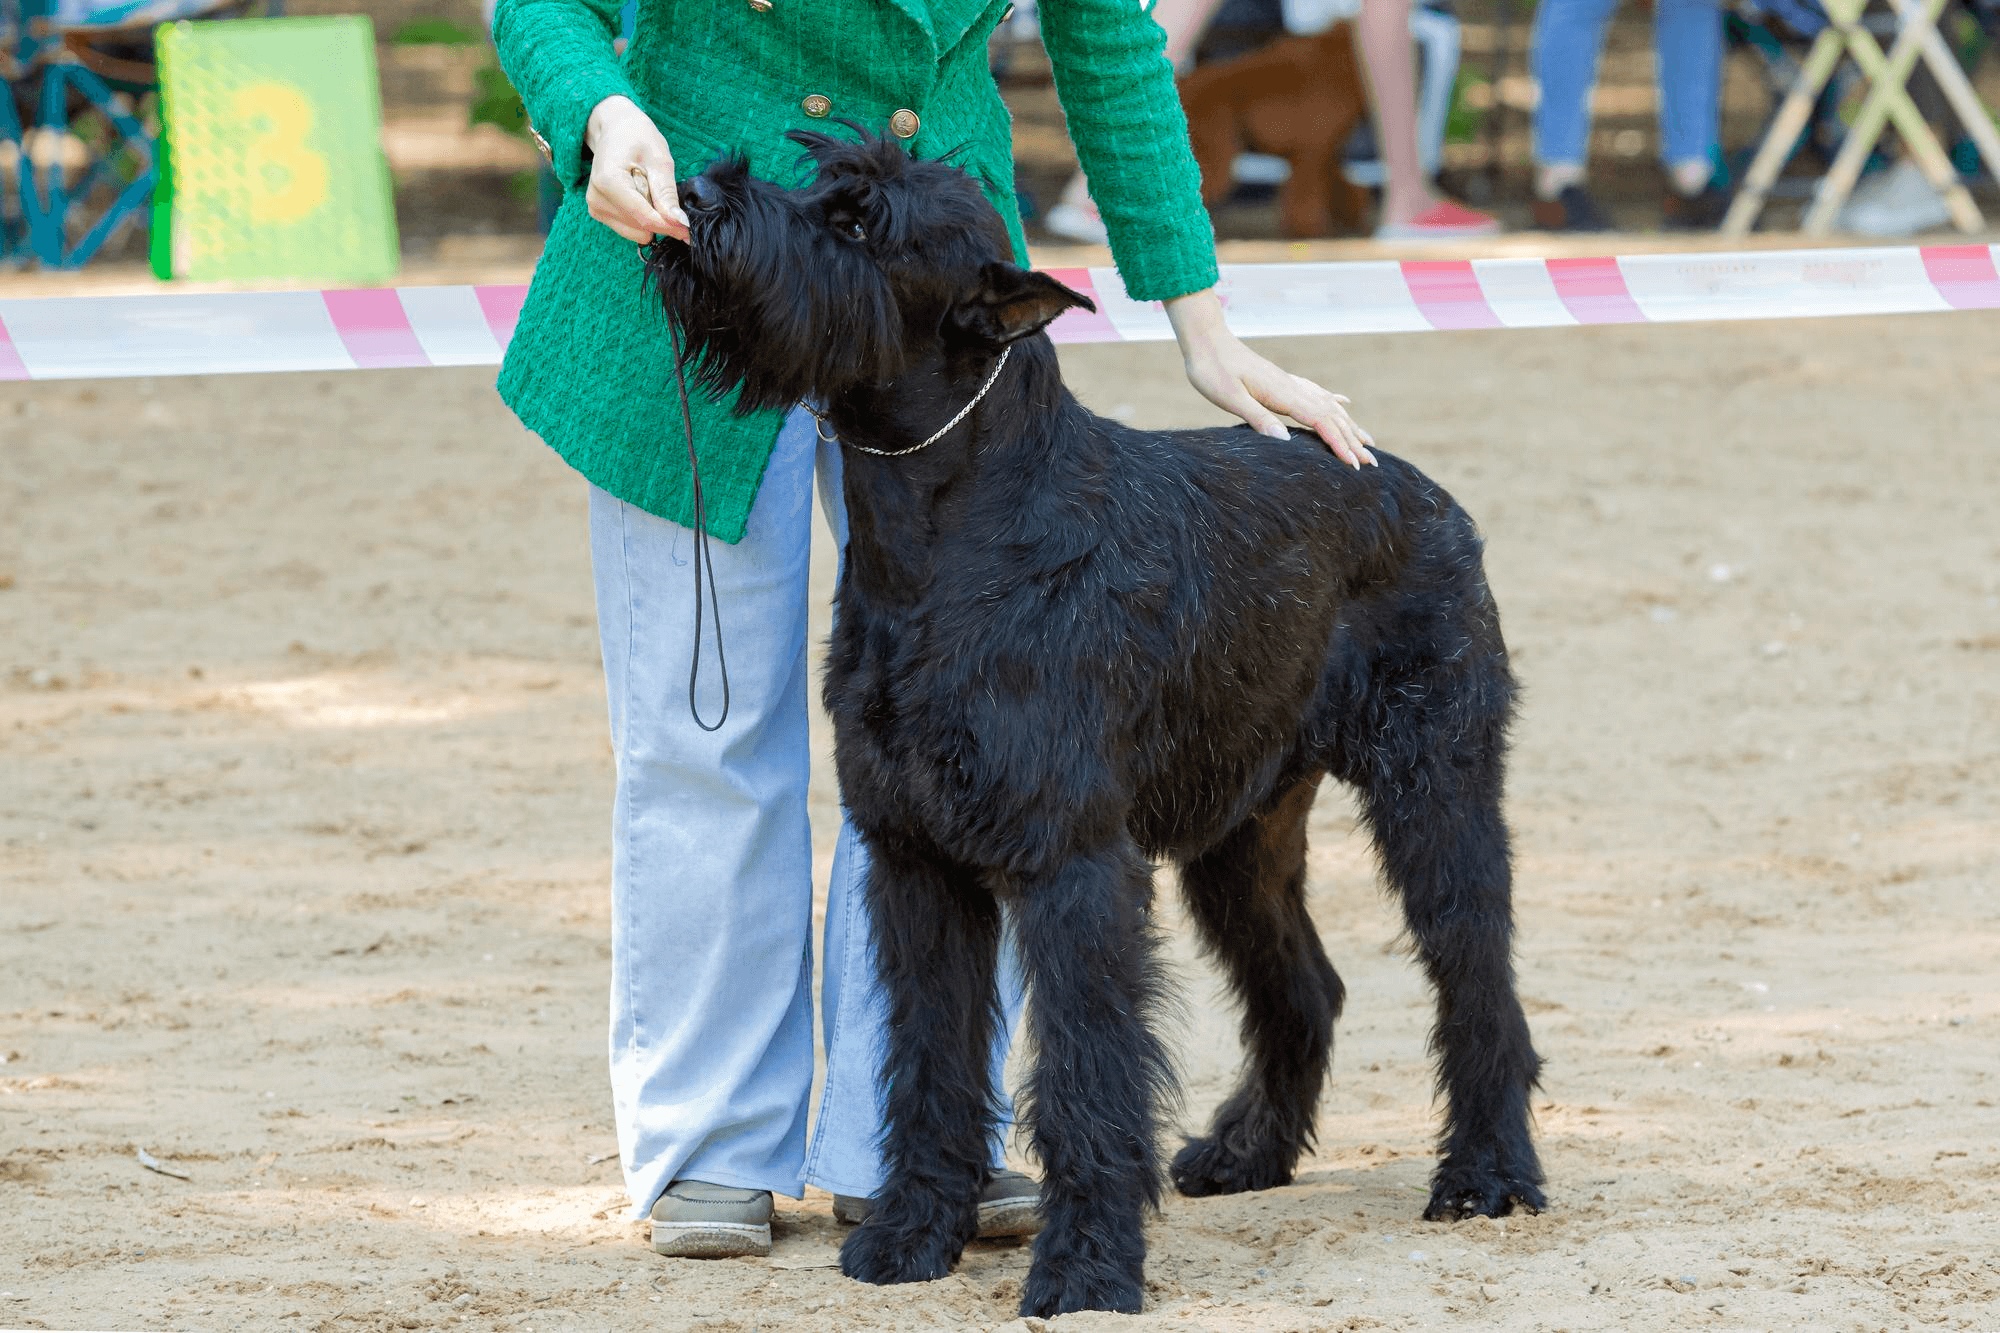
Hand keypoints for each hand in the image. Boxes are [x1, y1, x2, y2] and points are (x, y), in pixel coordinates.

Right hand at [584, 95, 688, 243]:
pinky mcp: (598, 212)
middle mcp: (597, 199)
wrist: (614, 130)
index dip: (669, 226)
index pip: (644, 218)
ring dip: (649, 216)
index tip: (688, 230)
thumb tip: (680, 223)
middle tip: (660, 190)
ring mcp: (595, 207)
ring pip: (636, 231)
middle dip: (659, 217)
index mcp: (609, 182)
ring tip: (646, 188)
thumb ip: (667, 193)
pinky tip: (638, 195)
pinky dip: (640, 216)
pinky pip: (630, 228)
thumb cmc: (637, 137)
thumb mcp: (659, 160)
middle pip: (641, 226)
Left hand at [1164, 289, 1375, 467]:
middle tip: (1373, 463)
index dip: (1339, 445)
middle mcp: (1292, 388)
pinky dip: (1335, 402)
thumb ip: (1257, 418)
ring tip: (1368, 440)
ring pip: (1329, 406)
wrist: (1206, 341)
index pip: (1321, 423)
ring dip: (1350, 425)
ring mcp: (1289, 383)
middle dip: (1354, 441)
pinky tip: (1344, 403)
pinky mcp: (1282, 381)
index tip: (1354, 466)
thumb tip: (1284, 440)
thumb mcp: (1230, 398)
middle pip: (1333, 416)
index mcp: (1283, 394)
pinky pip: (1317, 393)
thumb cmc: (1212, 370)